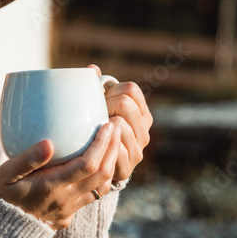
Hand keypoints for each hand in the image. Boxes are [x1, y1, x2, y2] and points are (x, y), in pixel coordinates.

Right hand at [0, 122, 121, 229]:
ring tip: (111, 144)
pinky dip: (100, 179)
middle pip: (101, 175)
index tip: (107, 125)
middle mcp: (64, 201)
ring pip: (101, 188)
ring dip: (110, 164)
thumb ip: (26, 159)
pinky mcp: (66, 217)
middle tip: (116, 127)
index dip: (102, 144)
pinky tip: (97, 164)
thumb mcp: (5, 174)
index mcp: (51, 188)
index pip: (87, 165)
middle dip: (113, 149)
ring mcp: (67, 211)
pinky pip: (91, 197)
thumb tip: (49, 143)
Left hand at [90, 65, 151, 181]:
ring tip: (92, 134)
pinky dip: (102, 147)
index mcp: (141, 113)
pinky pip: (114, 148)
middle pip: (124, 103)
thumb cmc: (93, 132)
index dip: (111, 91)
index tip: (100, 102)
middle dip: (105, 106)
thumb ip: (95, 88)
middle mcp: (144, 131)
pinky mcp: (128, 168)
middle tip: (93, 118)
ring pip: (119, 124)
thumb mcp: (97, 108)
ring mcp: (138, 150)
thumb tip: (92, 68)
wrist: (93, 169)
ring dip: (101, 128)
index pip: (131, 89)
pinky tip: (94, 149)